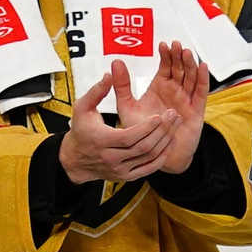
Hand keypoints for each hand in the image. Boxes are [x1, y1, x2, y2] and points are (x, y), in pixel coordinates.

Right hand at [58, 64, 180, 183]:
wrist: (76, 159)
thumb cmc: (80, 131)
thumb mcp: (82, 108)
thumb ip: (97, 91)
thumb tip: (110, 75)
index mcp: (101, 141)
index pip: (129, 137)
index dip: (146, 128)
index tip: (159, 116)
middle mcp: (111, 158)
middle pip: (143, 147)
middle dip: (161, 131)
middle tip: (173, 116)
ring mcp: (120, 169)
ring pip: (149, 158)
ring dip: (165, 142)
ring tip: (175, 126)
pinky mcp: (126, 176)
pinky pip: (149, 169)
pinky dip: (162, 156)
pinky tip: (170, 143)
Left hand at [114, 41, 208, 174]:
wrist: (153, 155)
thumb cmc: (141, 132)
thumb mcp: (127, 106)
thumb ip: (121, 85)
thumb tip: (115, 62)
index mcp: (160, 87)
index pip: (166, 66)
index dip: (166, 55)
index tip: (162, 45)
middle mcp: (174, 91)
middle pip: (180, 68)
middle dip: (178, 56)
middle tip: (175, 45)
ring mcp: (186, 99)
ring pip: (191, 77)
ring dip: (190, 64)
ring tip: (186, 52)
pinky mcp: (196, 110)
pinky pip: (201, 92)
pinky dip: (203, 79)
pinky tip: (202, 67)